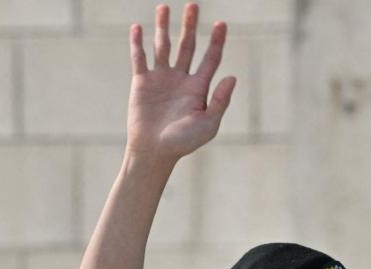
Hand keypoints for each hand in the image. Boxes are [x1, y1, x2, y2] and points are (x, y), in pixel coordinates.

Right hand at [126, 3, 235, 161]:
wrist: (155, 152)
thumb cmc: (183, 142)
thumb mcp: (208, 124)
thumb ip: (220, 101)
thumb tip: (232, 77)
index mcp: (198, 87)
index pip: (210, 58)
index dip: (216, 41)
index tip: (221, 24)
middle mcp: (181, 79)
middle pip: (187, 45)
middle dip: (190, 25)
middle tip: (193, 5)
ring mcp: (161, 79)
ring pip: (163, 46)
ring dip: (164, 27)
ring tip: (164, 7)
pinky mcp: (142, 82)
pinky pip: (139, 58)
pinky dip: (138, 43)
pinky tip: (138, 27)